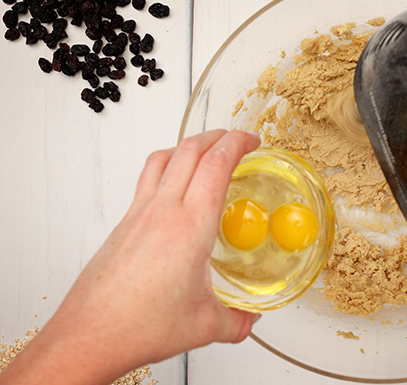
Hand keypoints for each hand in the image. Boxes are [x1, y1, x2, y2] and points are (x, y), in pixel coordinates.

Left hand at [0, 130, 261, 384]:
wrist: (89, 335)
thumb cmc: (136, 327)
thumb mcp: (205, 327)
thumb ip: (236, 321)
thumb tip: (249, 320)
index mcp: (190, 228)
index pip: (216, 165)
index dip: (237, 143)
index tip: (252, 141)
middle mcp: (161, 212)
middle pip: (189, 149)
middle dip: (217, 135)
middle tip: (236, 140)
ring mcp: (138, 215)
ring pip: (163, 158)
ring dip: (189, 145)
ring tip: (206, 152)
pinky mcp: (123, 225)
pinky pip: (147, 180)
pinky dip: (167, 168)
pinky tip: (176, 189)